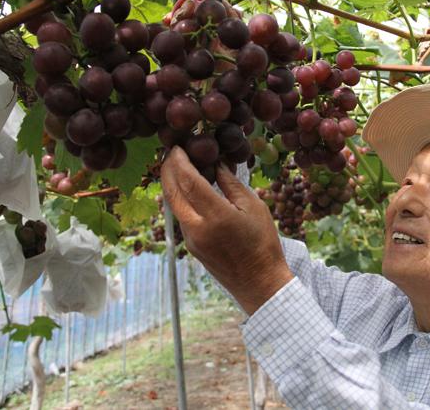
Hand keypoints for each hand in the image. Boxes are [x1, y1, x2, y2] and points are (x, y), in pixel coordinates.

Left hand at [161, 146, 293, 314]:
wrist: (259, 283)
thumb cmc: (263, 244)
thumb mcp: (254, 207)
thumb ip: (231, 184)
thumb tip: (216, 165)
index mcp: (216, 216)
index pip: (189, 181)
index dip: (180, 161)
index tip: (178, 146)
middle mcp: (197, 228)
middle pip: (172, 192)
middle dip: (167, 169)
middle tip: (170, 152)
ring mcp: (191, 239)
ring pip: (173, 205)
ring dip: (171, 184)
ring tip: (176, 167)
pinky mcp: (191, 247)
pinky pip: (180, 217)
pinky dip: (180, 199)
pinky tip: (187, 190)